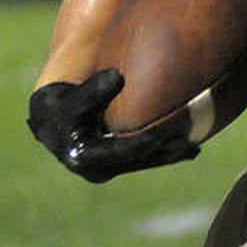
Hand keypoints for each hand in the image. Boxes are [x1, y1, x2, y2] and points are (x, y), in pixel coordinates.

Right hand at [27, 69, 199, 183]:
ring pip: (142, 163)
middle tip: (185, 143)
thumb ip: (93, 90)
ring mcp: (107, 169)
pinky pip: (144, 160)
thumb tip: (117, 78)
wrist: (54, 116)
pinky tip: (191, 150)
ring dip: (168, 156)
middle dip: (161, 154)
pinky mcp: (117, 165)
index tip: (158, 137)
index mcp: (80, 156)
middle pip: (134, 161)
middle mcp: (94, 169)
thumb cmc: (63, 102)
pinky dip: (165, 154)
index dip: (138, 146)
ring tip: (193, 146)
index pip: (115, 154)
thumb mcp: (72, 96)